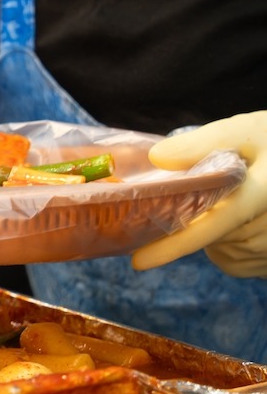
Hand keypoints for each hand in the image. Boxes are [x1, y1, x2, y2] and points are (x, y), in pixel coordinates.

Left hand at [132, 111, 266, 276]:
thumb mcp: (249, 131)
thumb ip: (203, 143)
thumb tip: (157, 158)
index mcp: (265, 194)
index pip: (214, 225)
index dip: (175, 245)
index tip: (139, 262)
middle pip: (212, 237)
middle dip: (199, 218)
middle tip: (217, 189)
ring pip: (222, 251)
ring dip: (214, 232)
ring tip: (239, 200)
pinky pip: (235, 262)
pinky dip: (227, 246)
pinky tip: (241, 222)